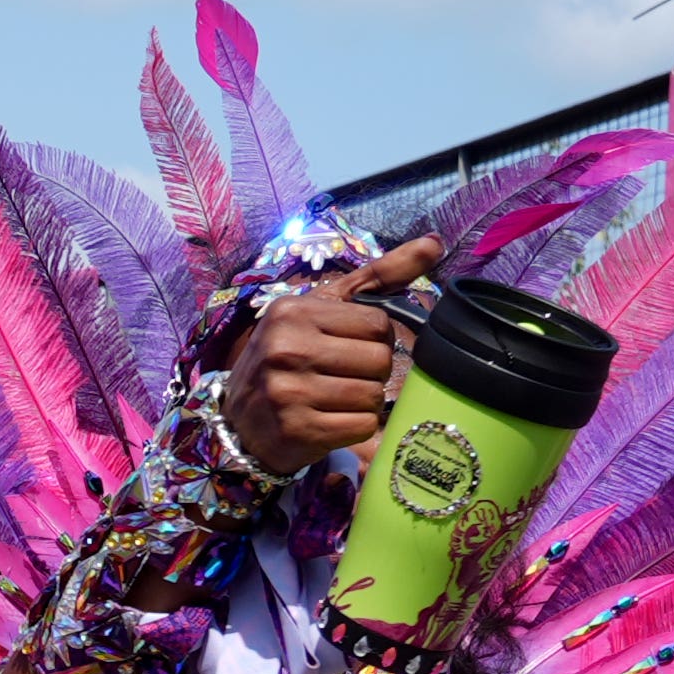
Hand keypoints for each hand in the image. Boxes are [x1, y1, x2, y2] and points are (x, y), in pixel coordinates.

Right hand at [220, 234, 438, 478]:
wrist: (240, 422)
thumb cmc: (290, 357)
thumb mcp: (324, 308)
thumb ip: (380, 275)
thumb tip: (434, 243)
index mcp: (294, 312)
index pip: (377, 324)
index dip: (374, 340)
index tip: (348, 348)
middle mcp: (286, 349)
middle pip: (379, 360)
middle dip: (371, 373)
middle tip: (341, 378)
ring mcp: (288, 392)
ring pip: (372, 396)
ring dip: (364, 402)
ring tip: (334, 400)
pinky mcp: (296, 430)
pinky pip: (361, 427)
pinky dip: (355, 428)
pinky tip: (330, 422)